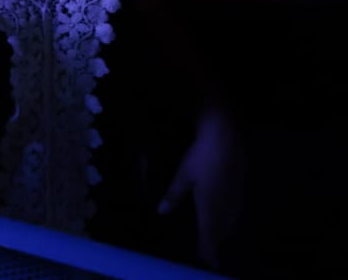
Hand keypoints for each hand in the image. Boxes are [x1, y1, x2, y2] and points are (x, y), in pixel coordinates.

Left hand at [160, 108, 238, 269]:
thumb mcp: (183, 175)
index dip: (208, 250)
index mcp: (210, 207)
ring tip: (215, 241)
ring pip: (229, 223)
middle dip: (214, 243)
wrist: (227, 140)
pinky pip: (234, 213)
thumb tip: (162, 211)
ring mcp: (235, 199)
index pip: (210, 235)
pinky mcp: (239, 190)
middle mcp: (226, 207)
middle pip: (221, 232)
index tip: (207, 261)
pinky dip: (227, 221)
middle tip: (209, 254)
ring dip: (222, 233)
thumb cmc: (201, 157)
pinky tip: (224, 220)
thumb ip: (173, 195)